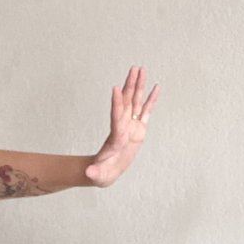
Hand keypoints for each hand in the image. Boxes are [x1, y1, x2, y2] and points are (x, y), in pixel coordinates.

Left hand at [85, 66, 159, 187]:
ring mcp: (131, 126)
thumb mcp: (98, 175)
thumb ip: (94, 173)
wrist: (105, 171)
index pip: (116, 117)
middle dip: (130, 86)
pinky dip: (151, 100)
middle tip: (133, 69)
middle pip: (127, 103)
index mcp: (115, 136)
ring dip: (139, 87)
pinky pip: (146, 112)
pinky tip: (156, 87)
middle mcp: (123, 126)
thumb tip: (88, 174)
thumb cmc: (101, 173)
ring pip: (136, 103)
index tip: (116, 89)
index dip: (116, 103)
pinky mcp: (139, 130)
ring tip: (142, 70)